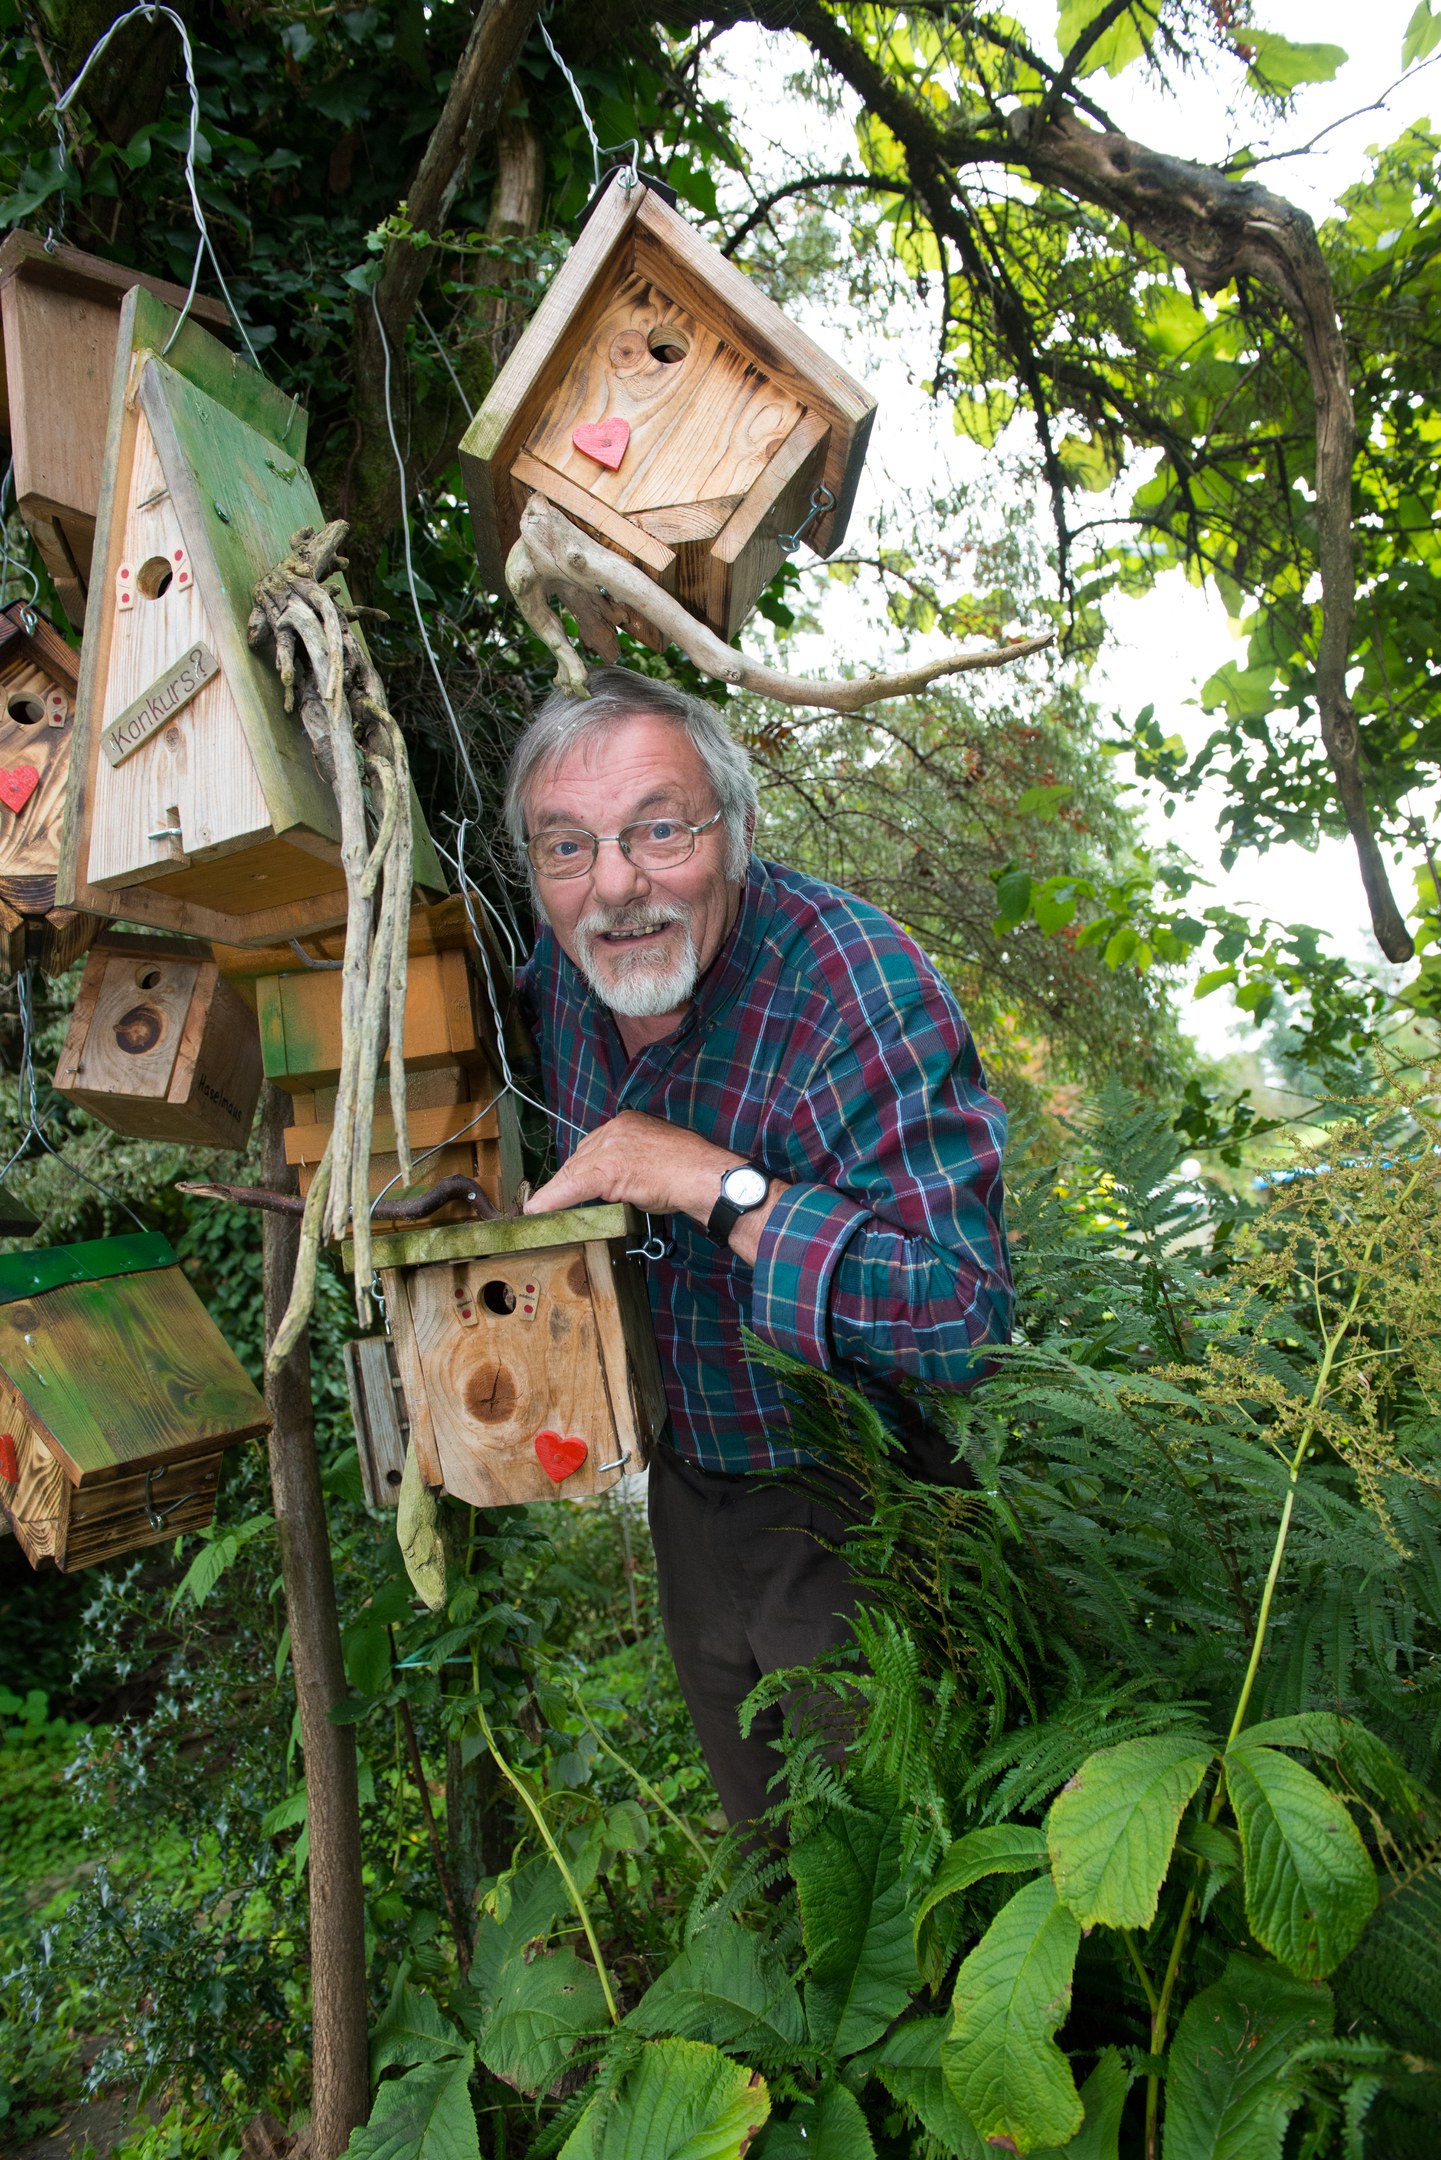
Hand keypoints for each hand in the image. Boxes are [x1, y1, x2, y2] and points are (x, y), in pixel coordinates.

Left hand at [524, 1110, 746, 1226]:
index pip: (593, 1146)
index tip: (571, 1181)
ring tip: (537, 1209)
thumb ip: (631, 1164)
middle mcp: (615, 1128)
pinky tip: (537, 1210)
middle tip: (548, 1200)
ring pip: (573, 1171)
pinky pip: (572, 1186)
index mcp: (628, 1122)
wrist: (702, 1175)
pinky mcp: (606, 1169)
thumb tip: (618, 1183)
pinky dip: (552, 1199)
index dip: (580, 1167)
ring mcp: (610, 1147)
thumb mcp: (656, 1157)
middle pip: (579, 1156)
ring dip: (554, 1193)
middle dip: (565, 1180)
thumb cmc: (689, 1171)